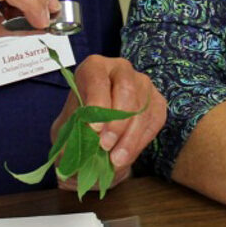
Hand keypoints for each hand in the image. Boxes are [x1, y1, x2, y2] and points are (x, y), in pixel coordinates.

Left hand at [52, 55, 166, 189]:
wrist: (94, 138)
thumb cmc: (79, 127)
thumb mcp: (68, 129)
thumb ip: (75, 131)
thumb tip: (89, 138)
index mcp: (93, 67)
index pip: (98, 78)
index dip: (97, 102)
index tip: (94, 128)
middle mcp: (121, 69)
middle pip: (126, 90)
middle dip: (117, 122)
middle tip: (105, 146)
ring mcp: (142, 84)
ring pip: (142, 108)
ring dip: (129, 138)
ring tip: (115, 159)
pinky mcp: (157, 102)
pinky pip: (154, 121)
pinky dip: (140, 142)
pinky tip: (126, 155)